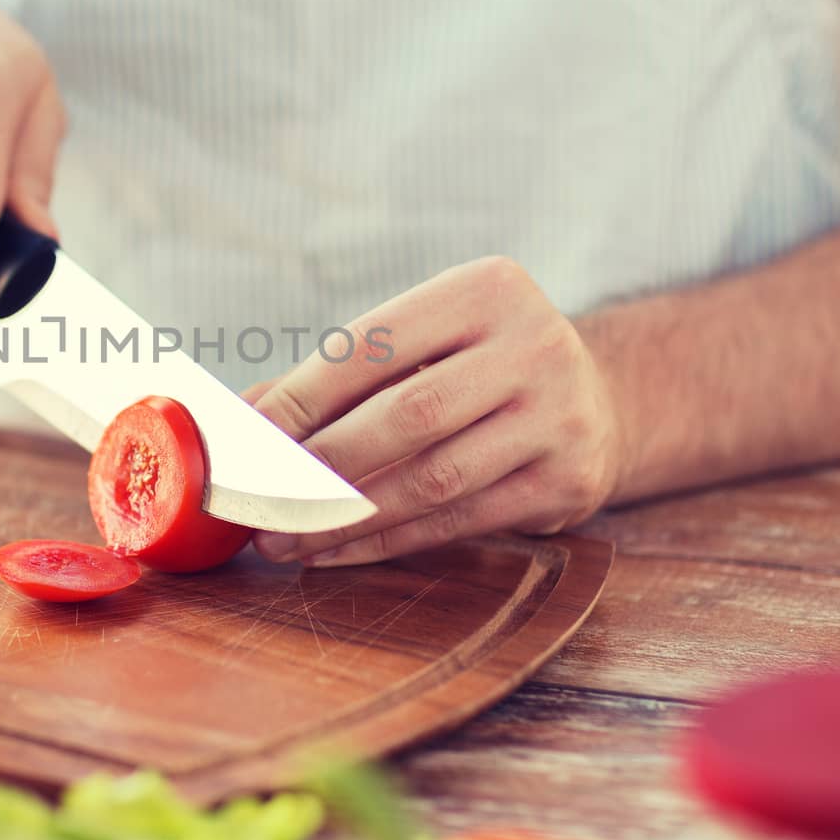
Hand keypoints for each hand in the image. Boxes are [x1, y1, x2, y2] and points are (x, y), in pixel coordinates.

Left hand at [252, 257, 626, 566]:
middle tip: (257, 501)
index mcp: (486, 289)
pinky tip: (334, 550)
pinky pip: (457, 520)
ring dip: (344, 516)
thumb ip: (337, 375)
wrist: (600, 399)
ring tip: (282, 536)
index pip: (373, 346)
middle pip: (404, 416)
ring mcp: (560, 415)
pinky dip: (386, 541)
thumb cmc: (477, 367)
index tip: (247, 441)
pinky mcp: (568, 481)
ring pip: (431, 478)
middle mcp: (534, 344)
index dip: (302, 397)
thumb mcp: (423, 344)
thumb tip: (239, 416)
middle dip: (318, 466)